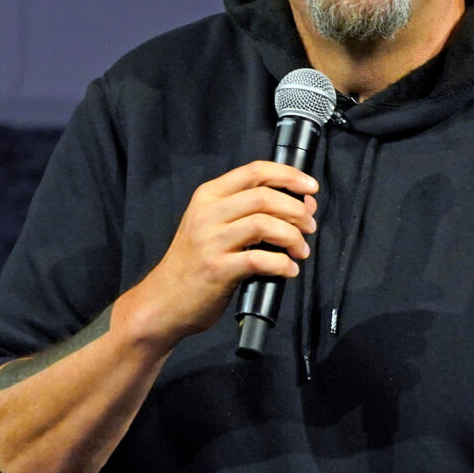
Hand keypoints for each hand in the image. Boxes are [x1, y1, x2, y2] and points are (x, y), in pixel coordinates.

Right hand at [117, 161, 318, 349]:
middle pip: (264, 196)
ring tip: (301, 250)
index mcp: (208, 196)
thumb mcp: (217, 227)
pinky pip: (260, 259)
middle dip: (297, 211)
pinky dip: (283, 264)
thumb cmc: (196, 263)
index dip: (289, 175)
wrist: (163, 301)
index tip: (310, 187)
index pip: (255, 171)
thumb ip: (256, 211)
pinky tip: (289, 270)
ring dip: (293, 237)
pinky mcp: (217, 269)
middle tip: (310, 226)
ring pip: (264, 224)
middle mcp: (207, 214)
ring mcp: (210, 242)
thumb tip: (305, 202)